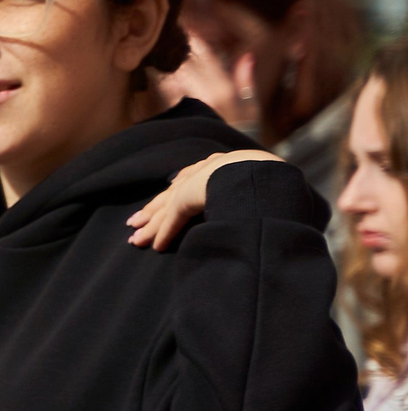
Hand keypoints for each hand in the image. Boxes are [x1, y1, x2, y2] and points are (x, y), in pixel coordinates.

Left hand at [127, 149, 284, 249]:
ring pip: (167, 208)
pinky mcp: (188, 198)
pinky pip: (172, 219)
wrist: (266, 171)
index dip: (177, 192)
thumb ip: (254, 191)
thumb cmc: (274, 180)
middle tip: (135, 223)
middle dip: (153, 210)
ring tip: (136, 241)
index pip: (192, 180)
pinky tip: (155, 246)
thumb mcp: (263, 183)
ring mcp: (196, 184)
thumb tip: (262, 204)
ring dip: (152, 226)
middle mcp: (205, 170)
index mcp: (223, 164)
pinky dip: (164, 232)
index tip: (165, 201)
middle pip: (172, 193)